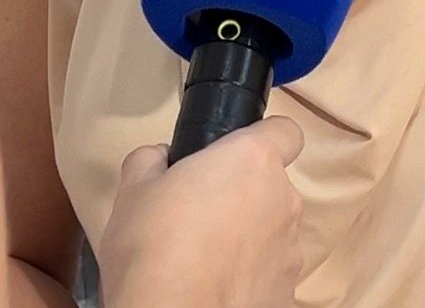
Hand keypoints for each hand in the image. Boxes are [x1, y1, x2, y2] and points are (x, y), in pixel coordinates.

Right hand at [99, 117, 305, 307]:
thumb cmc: (152, 245)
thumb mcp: (133, 189)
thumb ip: (153, 160)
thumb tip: (160, 159)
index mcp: (254, 161)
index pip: (285, 132)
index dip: (262, 141)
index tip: (235, 157)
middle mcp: (283, 199)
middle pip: (272, 187)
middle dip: (244, 197)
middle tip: (201, 215)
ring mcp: (290, 251)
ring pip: (273, 232)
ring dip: (249, 240)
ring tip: (206, 260)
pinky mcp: (287, 294)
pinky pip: (270, 275)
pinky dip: (250, 280)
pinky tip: (217, 289)